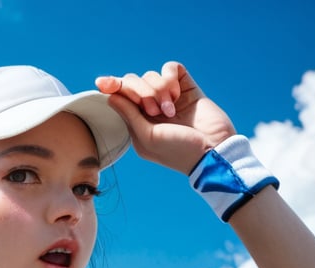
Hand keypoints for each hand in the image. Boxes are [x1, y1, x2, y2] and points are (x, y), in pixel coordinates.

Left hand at [96, 62, 235, 174]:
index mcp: (139, 123)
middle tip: (152, 110)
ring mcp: (169, 97)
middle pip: (133, 82)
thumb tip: (110, 96)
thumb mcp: (147, 138)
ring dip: (158, 90)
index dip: (113, 88)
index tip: (102, 83)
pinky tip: (177, 96)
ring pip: (151, 75)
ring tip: (170, 110)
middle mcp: (152, 108)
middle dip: (139, 92)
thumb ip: (129, 116)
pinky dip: (170, 78)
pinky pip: (170, 68)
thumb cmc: (178, 151)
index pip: (121, 98)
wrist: (211, 150)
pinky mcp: (185, 87)